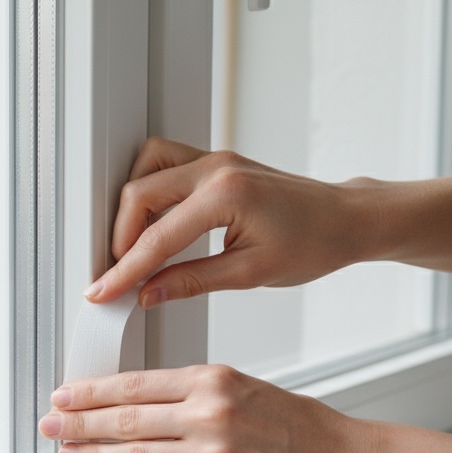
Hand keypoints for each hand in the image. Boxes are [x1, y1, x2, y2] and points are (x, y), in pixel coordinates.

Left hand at [37, 365, 374, 452]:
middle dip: (78, 422)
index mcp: (213, 380)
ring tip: (69, 452)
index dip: (90, 392)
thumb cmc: (298, 426)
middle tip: (52, 424)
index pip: (134, 384)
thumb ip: (190, 392)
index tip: (65, 395)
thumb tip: (135, 402)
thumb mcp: (243, 386)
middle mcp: (209, 415)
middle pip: (124, 419)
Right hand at [85, 137, 379, 308]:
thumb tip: (148, 293)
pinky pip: (165, 163)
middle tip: (118, 274)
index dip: (125, 270)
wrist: (347, 219)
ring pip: (146, 167)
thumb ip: (191, 281)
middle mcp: (216, 168)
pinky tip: (154, 222)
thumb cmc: (316, 242)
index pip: (157, 238)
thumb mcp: (251, 273)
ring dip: (131, 206)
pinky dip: (149, 190)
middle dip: (120, 238)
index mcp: (226, 194)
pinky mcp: (216, 162)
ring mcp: (215, 159)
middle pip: (139, 194)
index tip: (104, 291)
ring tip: (133, 245)